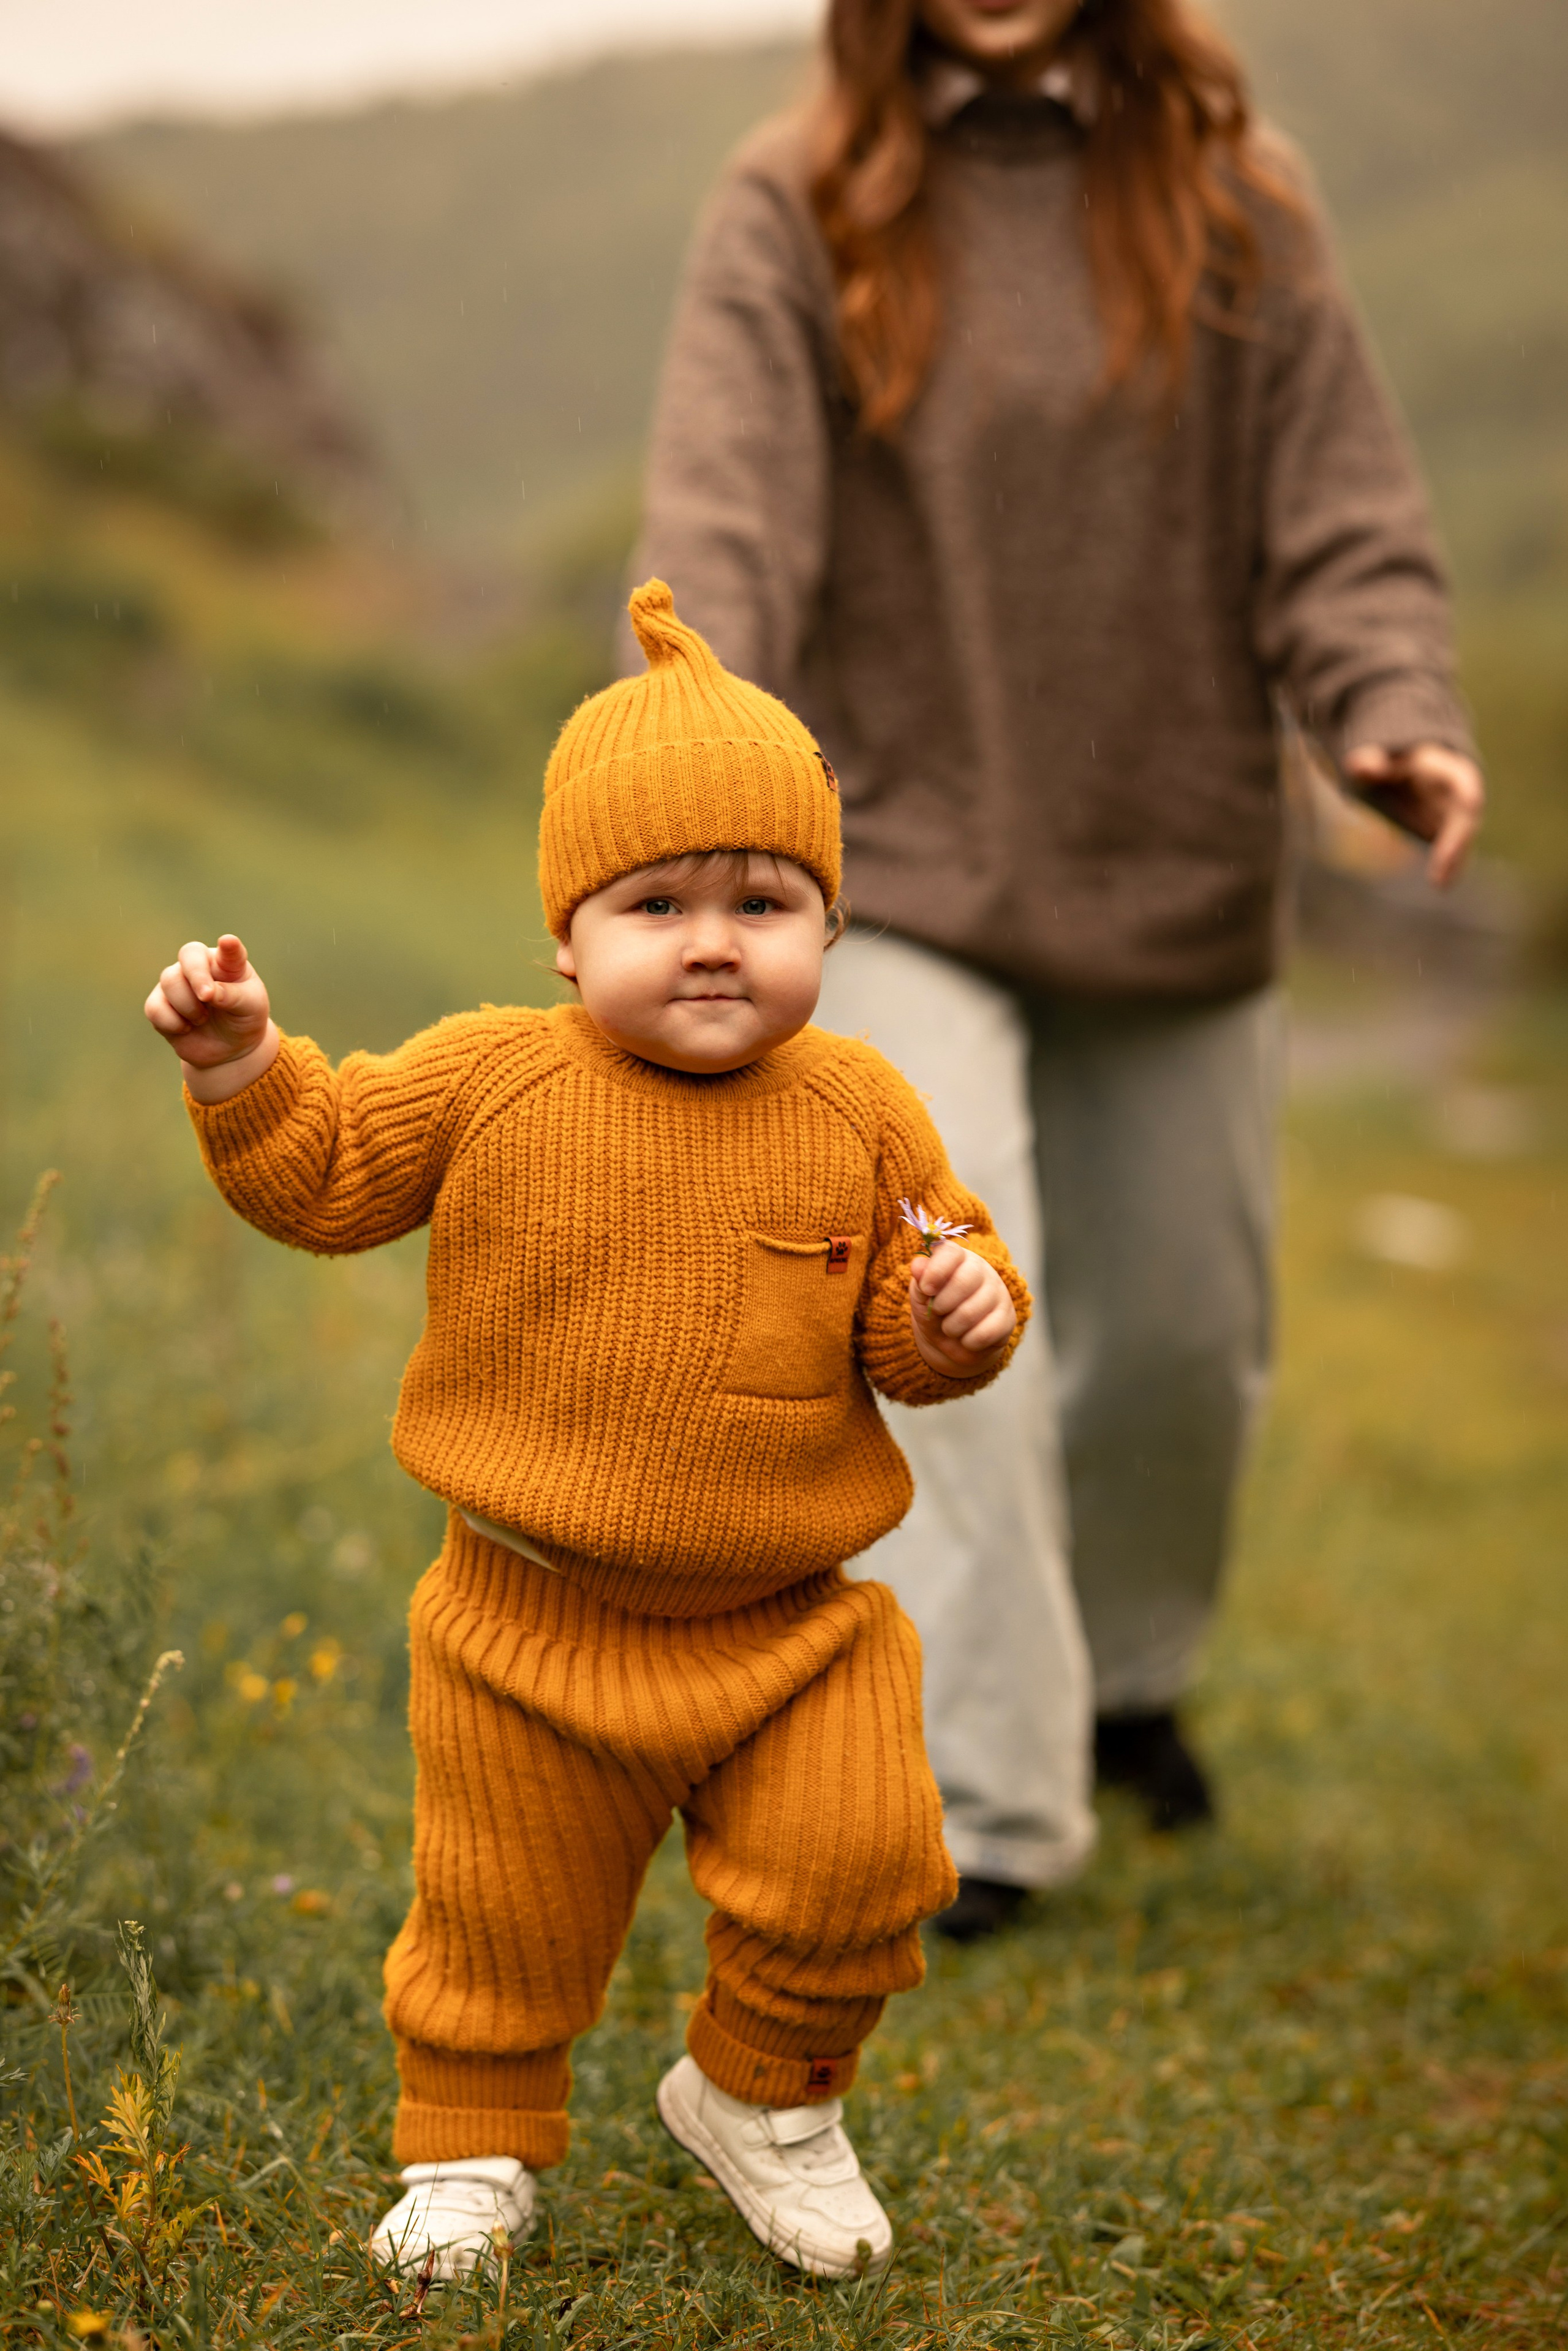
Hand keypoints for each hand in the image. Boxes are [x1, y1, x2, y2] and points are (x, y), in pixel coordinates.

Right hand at [144, 933, 279, 1102]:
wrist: (229, 1048)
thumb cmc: (243, 1018)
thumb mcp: (250, 1008)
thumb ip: (232, 996)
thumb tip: (209, 992)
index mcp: (226, 963)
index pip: (228, 950)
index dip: (228, 947)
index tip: (229, 943)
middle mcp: (199, 967)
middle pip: (188, 956)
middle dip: (197, 977)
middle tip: (207, 996)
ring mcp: (177, 983)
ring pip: (169, 981)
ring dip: (188, 1006)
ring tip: (203, 1019)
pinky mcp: (160, 1004)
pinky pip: (155, 1008)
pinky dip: (172, 1022)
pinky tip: (186, 1028)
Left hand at [908, 1240, 1016, 1378]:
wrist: (950, 1344)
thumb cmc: (935, 1313)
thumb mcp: (921, 1297)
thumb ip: (919, 1280)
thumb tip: (917, 1266)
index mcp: (959, 1259)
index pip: (951, 1252)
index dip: (936, 1271)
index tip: (926, 1289)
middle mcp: (983, 1271)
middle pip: (964, 1281)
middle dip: (942, 1305)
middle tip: (938, 1311)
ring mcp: (999, 1294)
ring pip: (971, 1312)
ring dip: (952, 1328)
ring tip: (951, 1327)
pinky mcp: (1008, 1318)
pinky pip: (984, 1333)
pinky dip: (968, 1342)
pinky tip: (968, 1338)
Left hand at [1342, 742, 1484, 888]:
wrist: (1405, 763)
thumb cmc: (1391, 759)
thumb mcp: (1378, 756)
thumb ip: (1370, 762)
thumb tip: (1356, 766)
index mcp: (1448, 768)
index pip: (1466, 787)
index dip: (1463, 805)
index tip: (1454, 833)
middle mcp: (1460, 792)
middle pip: (1467, 819)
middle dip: (1456, 846)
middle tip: (1439, 877)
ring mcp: (1458, 811)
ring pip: (1464, 838)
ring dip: (1455, 862)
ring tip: (1441, 886)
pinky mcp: (1451, 828)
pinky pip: (1456, 848)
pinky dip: (1451, 866)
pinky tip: (1442, 886)